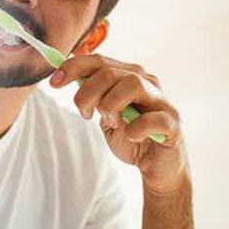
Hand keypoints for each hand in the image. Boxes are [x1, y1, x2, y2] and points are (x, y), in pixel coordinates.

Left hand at [49, 54, 188, 194]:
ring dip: (111, 104)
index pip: (98, 61)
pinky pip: (153, 118)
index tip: (54, 82)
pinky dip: (136, 128)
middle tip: (84, 114)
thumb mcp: (105, 113)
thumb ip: (92, 94)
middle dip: (87, 93)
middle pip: (110, 72)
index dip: (73, 68)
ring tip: (109, 122)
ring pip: (132, 84)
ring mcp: (162, 101)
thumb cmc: (130, 136)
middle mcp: (147, 82)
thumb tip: (64, 73)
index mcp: (129, 75)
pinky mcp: (173, 124)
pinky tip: (130, 135)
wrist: (156, 167)